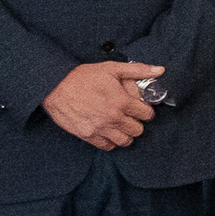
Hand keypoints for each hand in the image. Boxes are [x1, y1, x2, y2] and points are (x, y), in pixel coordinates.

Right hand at [45, 61, 161, 148]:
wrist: (54, 86)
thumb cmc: (82, 77)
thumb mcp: (112, 68)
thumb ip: (138, 70)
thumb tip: (160, 70)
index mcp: (121, 101)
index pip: (147, 114)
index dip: (146, 111)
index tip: (141, 109)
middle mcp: (113, 118)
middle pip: (138, 130)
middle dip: (137, 123)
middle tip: (131, 117)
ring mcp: (100, 128)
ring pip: (125, 141)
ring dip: (126, 134)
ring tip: (121, 126)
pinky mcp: (87, 135)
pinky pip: (107, 146)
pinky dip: (111, 141)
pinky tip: (109, 132)